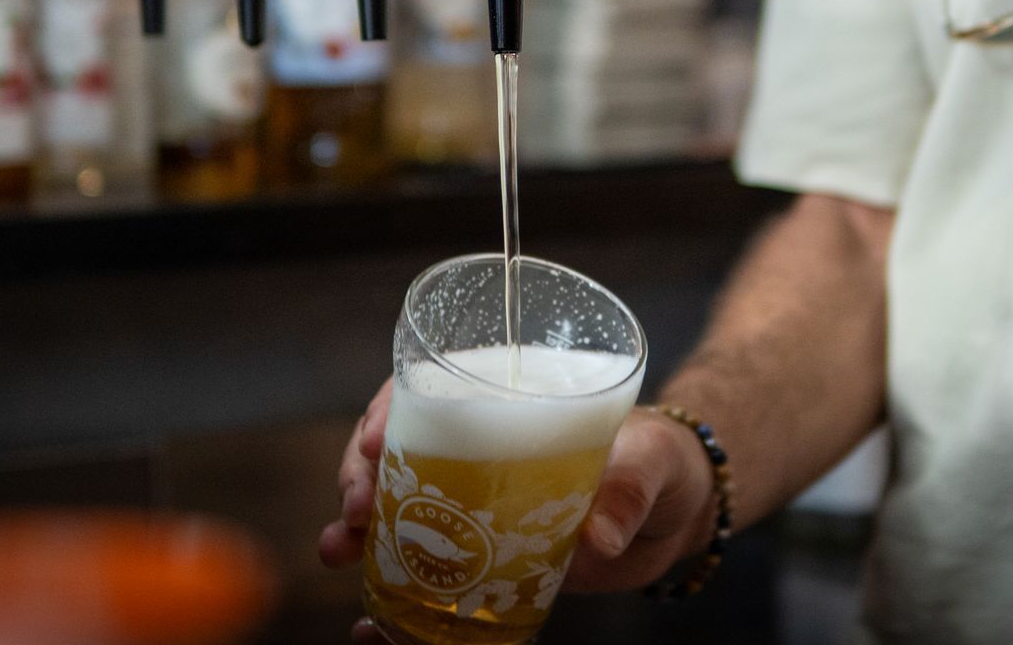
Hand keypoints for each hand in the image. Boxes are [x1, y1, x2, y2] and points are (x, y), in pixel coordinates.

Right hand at [319, 391, 716, 612]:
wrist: (675, 514)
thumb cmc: (660, 462)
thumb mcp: (651, 462)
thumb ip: (629, 489)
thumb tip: (600, 535)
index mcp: (505, 405)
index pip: (429, 390)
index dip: (391, 407)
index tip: (377, 440)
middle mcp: (477, 453)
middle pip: (395, 452)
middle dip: (359, 474)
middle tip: (358, 507)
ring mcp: (473, 509)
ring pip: (392, 511)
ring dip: (353, 530)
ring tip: (336, 550)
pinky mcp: (482, 562)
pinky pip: (422, 576)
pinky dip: (388, 600)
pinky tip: (369, 624)